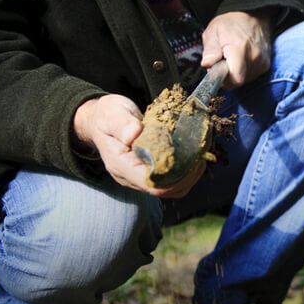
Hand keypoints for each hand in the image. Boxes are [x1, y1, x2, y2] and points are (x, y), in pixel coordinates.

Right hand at [72, 95, 203, 197]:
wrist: (102, 119)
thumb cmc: (107, 116)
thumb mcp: (112, 113)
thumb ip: (122, 123)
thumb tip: (134, 134)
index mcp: (121, 166)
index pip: (152, 183)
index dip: (175, 177)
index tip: (191, 159)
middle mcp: (131, 177)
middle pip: (165, 190)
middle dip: (188, 176)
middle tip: (201, 156)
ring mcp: (140, 177)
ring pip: (171, 188)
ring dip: (189, 175)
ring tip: (199, 156)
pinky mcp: (149, 172)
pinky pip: (171, 180)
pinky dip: (185, 171)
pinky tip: (192, 156)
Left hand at [200, 9, 274, 87]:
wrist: (254, 15)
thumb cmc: (233, 22)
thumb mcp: (214, 31)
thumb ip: (210, 50)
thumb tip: (207, 65)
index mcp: (240, 49)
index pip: (235, 79)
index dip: (223, 79)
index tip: (217, 71)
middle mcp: (254, 57)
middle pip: (238, 81)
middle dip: (227, 76)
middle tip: (222, 62)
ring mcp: (262, 62)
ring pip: (245, 80)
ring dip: (236, 73)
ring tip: (232, 58)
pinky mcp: (266, 65)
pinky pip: (252, 76)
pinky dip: (244, 71)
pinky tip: (241, 59)